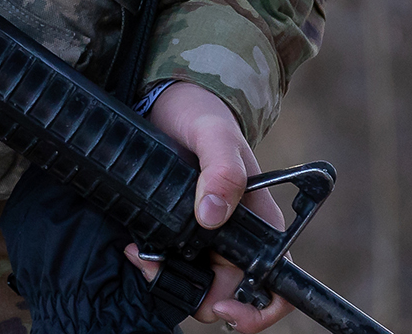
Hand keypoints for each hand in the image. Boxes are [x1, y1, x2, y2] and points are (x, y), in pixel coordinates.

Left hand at [123, 80, 292, 330]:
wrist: (167, 102)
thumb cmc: (200, 114)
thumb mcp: (213, 133)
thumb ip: (222, 170)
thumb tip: (212, 216)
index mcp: (261, 223)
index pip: (277, 285)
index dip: (259, 309)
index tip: (225, 310)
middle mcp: (237, 238)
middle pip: (228, 295)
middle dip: (197, 297)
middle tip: (156, 267)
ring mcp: (207, 239)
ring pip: (196, 287)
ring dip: (168, 280)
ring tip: (140, 253)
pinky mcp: (178, 234)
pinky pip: (171, 267)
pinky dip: (153, 265)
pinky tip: (134, 245)